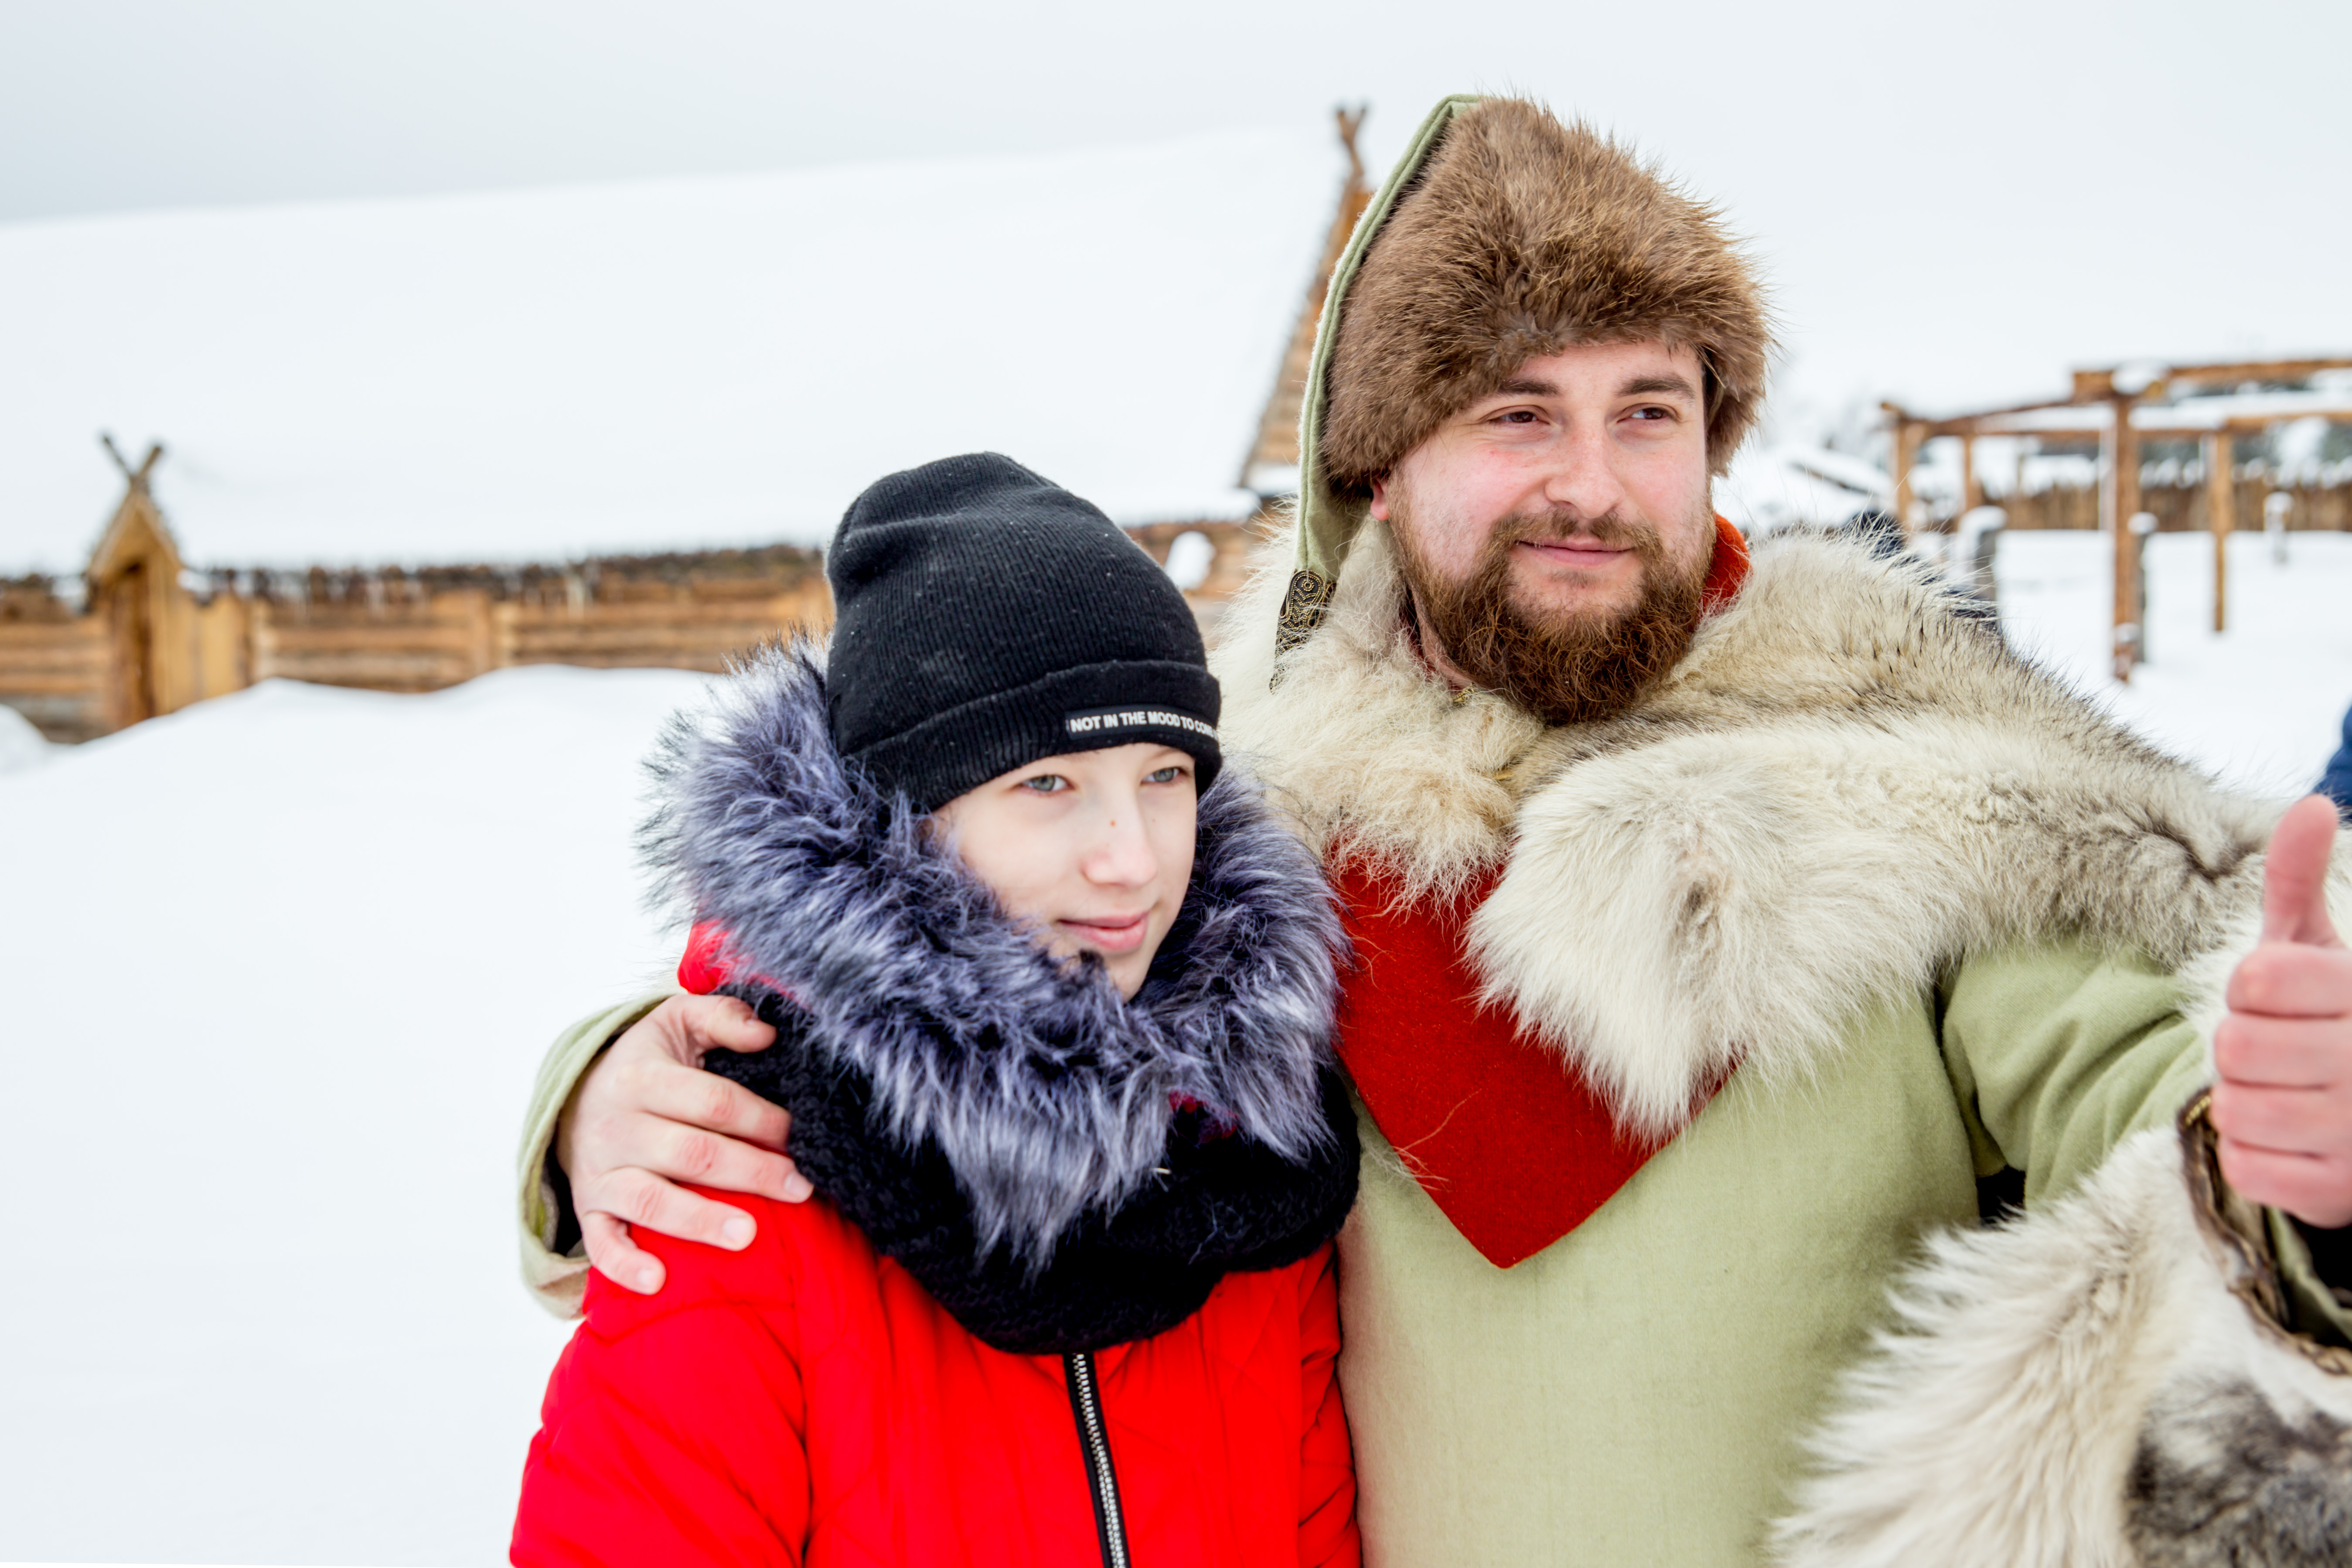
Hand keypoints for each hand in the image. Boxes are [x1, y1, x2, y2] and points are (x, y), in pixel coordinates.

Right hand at [556, 993, 809, 1294]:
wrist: (578, 1097)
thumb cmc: (651, 1062)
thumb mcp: (678, 1022)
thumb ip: (723, 1016)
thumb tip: (767, 1033)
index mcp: (644, 1077)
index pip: (713, 1102)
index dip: (762, 1120)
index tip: (802, 1137)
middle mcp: (619, 1125)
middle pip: (692, 1153)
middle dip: (751, 1172)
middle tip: (800, 1188)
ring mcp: (601, 1171)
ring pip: (650, 1199)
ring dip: (700, 1220)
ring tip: (748, 1235)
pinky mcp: (590, 1208)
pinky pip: (601, 1241)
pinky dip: (624, 1265)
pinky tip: (657, 1281)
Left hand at [2212, 794, 2351, 1226]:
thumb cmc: (2334, 1016)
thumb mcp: (2318, 946)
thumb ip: (2301, 879)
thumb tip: (2311, 804)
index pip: (2256, 981)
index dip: (2249, 990)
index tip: (2278, 999)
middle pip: (2235, 1046)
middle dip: (2240, 1045)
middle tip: (2277, 1049)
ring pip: (2235, 1107)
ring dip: (2241, 1099)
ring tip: (2282, 1090)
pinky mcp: (2338, 1191)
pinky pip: (2245, 1166)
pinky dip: (2249, 1152)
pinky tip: (2286, 1138)